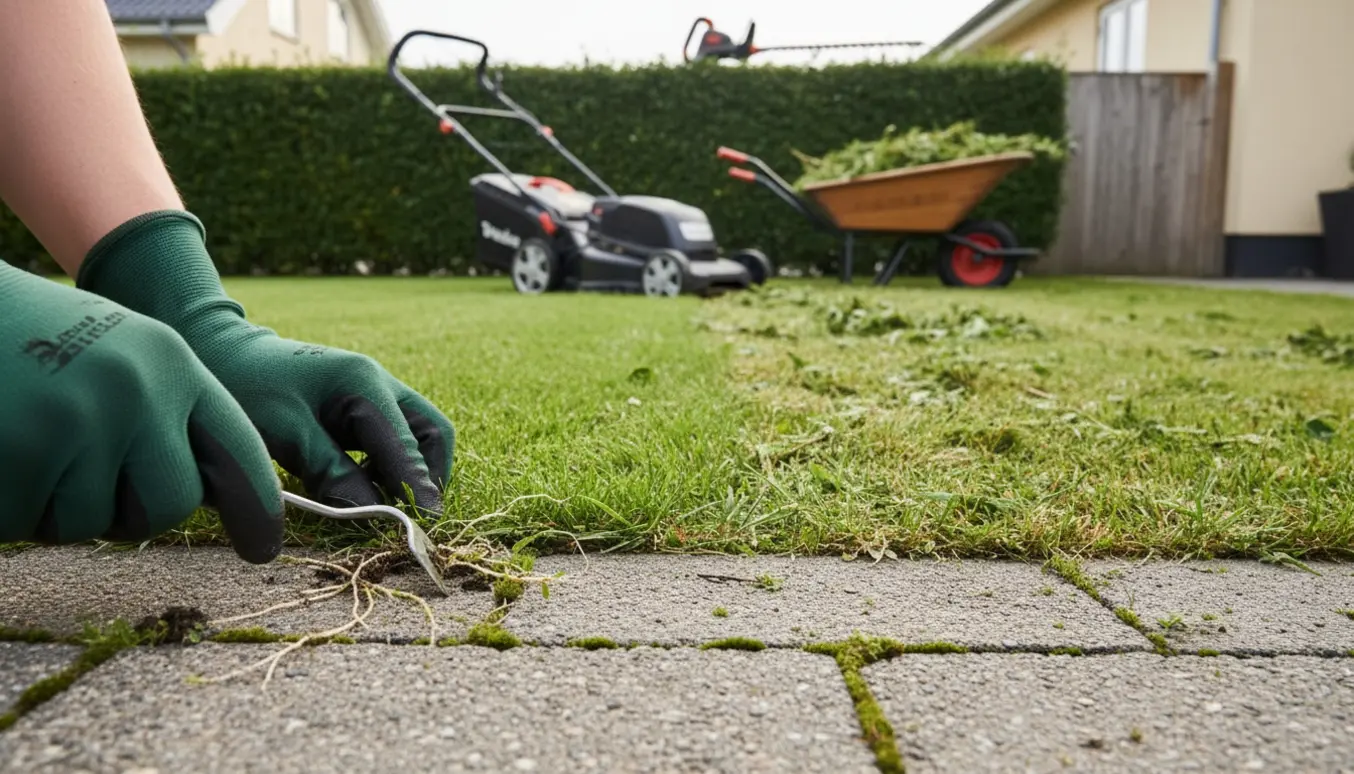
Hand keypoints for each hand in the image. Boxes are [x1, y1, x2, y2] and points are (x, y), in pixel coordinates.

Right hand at [0, 260, 283, 561]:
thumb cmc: (27, 334)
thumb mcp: (116, 351)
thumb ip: (164, 411)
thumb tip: (208, 492)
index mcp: (170, 362)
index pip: (238, 451)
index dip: (256, 508)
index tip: (262, 547)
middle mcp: (136, 391)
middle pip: (168, 506)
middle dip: (128, 512)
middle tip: (81, 473)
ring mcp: (76, 422)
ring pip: (87, 523)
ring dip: (52, 504)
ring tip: (24, 438)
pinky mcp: (19, 452)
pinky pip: (24, 523)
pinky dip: (8, 506)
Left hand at [77, 212, 454, 514]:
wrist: (218, 350)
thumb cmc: (246, 388)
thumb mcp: (285, 434)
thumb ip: (332, 472)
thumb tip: (374, 513)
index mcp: (364, 383)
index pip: (408, 444)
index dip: (417, 487)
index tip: (423, 524)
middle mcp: (379, 383)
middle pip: (431, 433)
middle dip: (426, 475)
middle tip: (408, 513)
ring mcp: (374, 391)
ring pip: (416, 437)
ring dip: (408, 471)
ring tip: (379, 502)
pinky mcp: (360, 405)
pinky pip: (393, 439)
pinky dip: (388, 465)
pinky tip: (358, 484)